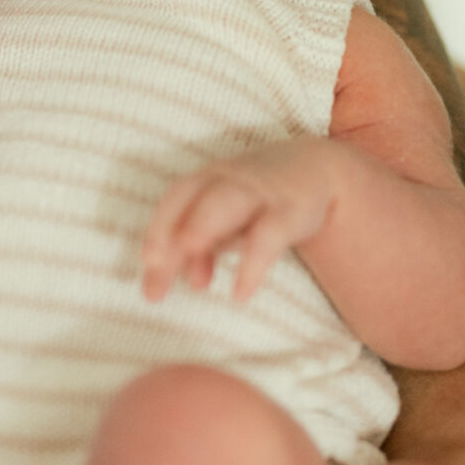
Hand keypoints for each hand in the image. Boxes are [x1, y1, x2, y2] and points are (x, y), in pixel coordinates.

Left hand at [141, 139, 343, 302]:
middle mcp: (229, 180)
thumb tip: (189, 281)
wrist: (316, 170)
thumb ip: (203, 250)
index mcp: (207, 180)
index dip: (158, 228)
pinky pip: (268, 236)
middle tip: (154, 268)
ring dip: (203, 229)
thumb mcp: (227, 224)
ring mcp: (260, 192)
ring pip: (226, 204)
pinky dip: (252, 265)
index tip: (148, 263)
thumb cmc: (258, 202)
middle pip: (192, 199)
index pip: (175, 200)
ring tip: (191, 275)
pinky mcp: (290, 211)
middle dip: (170, 233)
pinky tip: (239, 293)